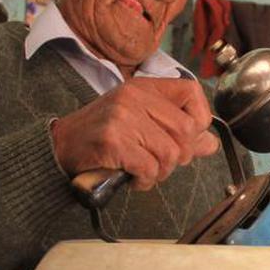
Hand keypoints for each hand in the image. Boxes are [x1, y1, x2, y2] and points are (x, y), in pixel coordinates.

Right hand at [51, 78, 219, 189]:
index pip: (191, 92)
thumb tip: (211, 142)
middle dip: (178, 156)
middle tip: (159, 162)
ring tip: (143, 170)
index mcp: (143, 88)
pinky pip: (149, 168)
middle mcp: (134, 98)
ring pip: (170, 153)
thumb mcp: (140, 123)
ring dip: (160, 172)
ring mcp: (123, 117)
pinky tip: (133, 177)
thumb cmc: (101, 137)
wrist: (59, 149)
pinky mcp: (114, 141)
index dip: (199, 119)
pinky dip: (145, 181)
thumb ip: (177, 132)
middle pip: (186, 131)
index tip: (189, 137)